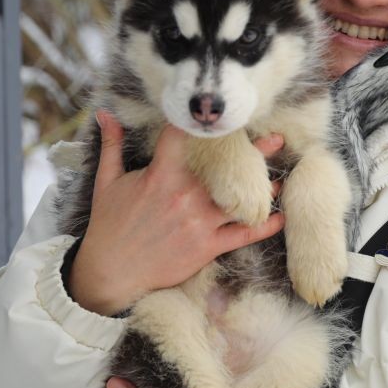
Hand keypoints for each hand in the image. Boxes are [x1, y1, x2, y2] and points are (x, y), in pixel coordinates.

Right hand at [69, 111, 285, 314]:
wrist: (111, 273)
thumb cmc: (110, 226)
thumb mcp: (107, 182)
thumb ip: (111, 145)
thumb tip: (104, 113)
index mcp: (161, 175)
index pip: (185, 138)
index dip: (202, 123)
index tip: (223, 113)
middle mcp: (185, 195)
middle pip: (226, 167)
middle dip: (253, 151)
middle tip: (277, 139)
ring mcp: (199, 221)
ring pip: (241, 199)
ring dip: (265, 188)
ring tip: (283, 177)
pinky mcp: (207, 246)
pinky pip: (243, 235)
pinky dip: (265, 226)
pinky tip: (281, 217)